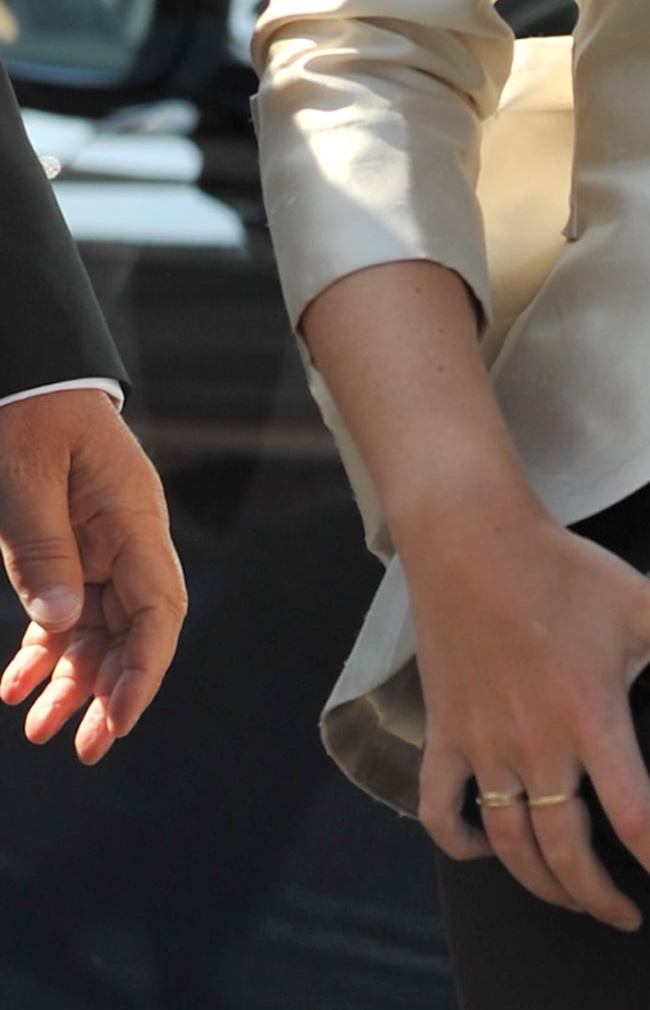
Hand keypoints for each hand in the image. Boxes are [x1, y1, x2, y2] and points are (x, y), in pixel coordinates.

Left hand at [0, 388, 185, 760]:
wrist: (23, 379)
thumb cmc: (29, 412)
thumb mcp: (27, 473)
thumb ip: (42, 546)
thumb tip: (62, 623)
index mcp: (133, 516)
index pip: (158, 606)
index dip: (145, 668)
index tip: (119, 719)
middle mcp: (125, 539)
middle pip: (133, 630)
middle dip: (113, 692)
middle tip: (87, 749)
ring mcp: (97, 548)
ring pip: (98, 632)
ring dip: (73, 684)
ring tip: (37, 731)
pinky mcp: (67, 553)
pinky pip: (64, 615)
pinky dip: (42, 655)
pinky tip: (13, 688)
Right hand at [416, 488, 649, 931]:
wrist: (474, 539)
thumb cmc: (563, 571)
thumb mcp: (647, 600)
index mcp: (591, 719)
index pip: (635, 821)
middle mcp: (536, 747)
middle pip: (565, 854)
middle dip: (598, 900)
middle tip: (625, 916)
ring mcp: (485, 746)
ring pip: (508, 845)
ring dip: (540, 884)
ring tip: (570, 895)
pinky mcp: (445, 735)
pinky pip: (443, 810)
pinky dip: (461, 842)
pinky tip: (487, 848)